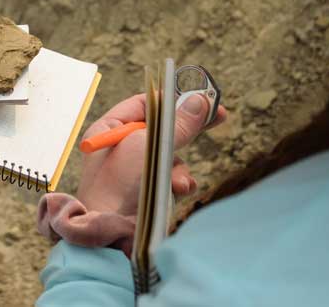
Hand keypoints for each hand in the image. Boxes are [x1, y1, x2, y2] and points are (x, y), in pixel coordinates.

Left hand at [76, 93, 226, 214]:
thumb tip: (200, 101)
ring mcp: (135, 170)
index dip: (172, 98)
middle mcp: (121, 147)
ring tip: (176, 180)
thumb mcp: (146, 146)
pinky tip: (177, 190)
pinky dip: (177, 182)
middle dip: (188, 126)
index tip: (199, 94)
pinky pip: (171, 177)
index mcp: (109, 129)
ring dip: (179, 165)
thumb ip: (175, 125)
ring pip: (171, 155)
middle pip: (161, 128)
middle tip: (219, 115)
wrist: (110, 233)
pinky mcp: (148, 190)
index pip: (144, 104)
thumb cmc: (117, 184)